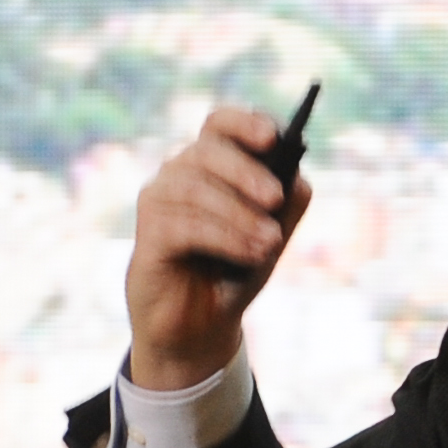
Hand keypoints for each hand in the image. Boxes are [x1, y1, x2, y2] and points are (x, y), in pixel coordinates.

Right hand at [125, 104, 307, 391]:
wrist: (201, 324)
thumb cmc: (234, 269)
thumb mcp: (271, 235)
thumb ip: (287, 205)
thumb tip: (298, 180)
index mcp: (211, 163)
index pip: (220, 123)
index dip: (244, 123)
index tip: (274, 137)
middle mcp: (179, 173)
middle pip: (208, 150)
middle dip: (246, 173)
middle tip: (275, 198)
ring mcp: (159, 201)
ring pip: (196, 188)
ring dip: (240, 216)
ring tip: (270, 243)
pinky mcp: (149, 235)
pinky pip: (185, 225)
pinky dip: (224, 238)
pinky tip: (251, 254)